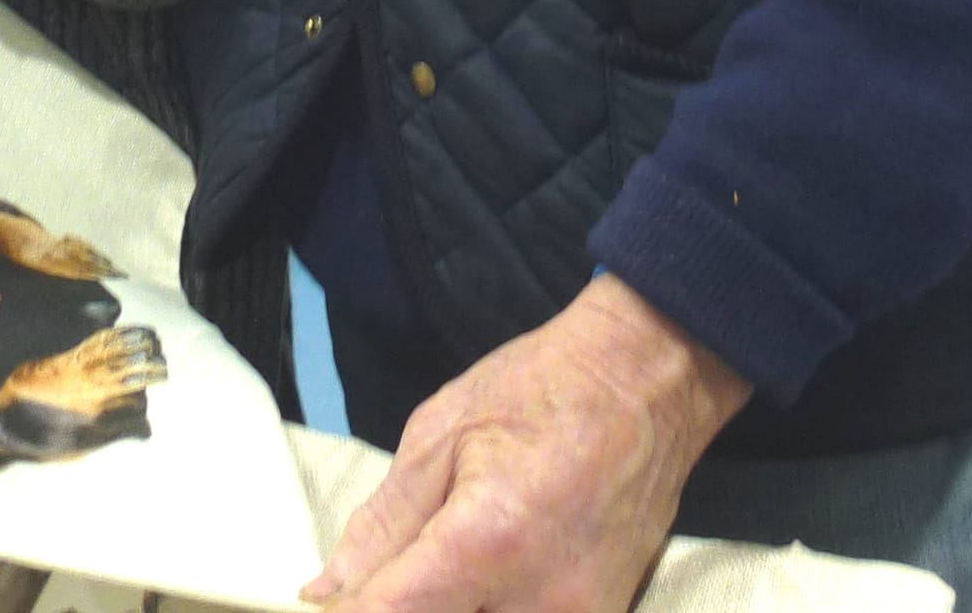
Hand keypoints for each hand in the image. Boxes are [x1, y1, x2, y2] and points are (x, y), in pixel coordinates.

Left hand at [306, 276, 749, 612]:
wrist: (647, 381)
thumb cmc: (541, 387)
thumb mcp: (442, 430)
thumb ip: (383, 524)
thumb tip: (326, 592)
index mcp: (485, 540)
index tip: (325, 603)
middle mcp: (537, 600)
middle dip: (399, 607)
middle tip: (391, 576)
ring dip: (448, 607)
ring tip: (443, 566)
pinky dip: (490, 608)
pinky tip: (479, 582)